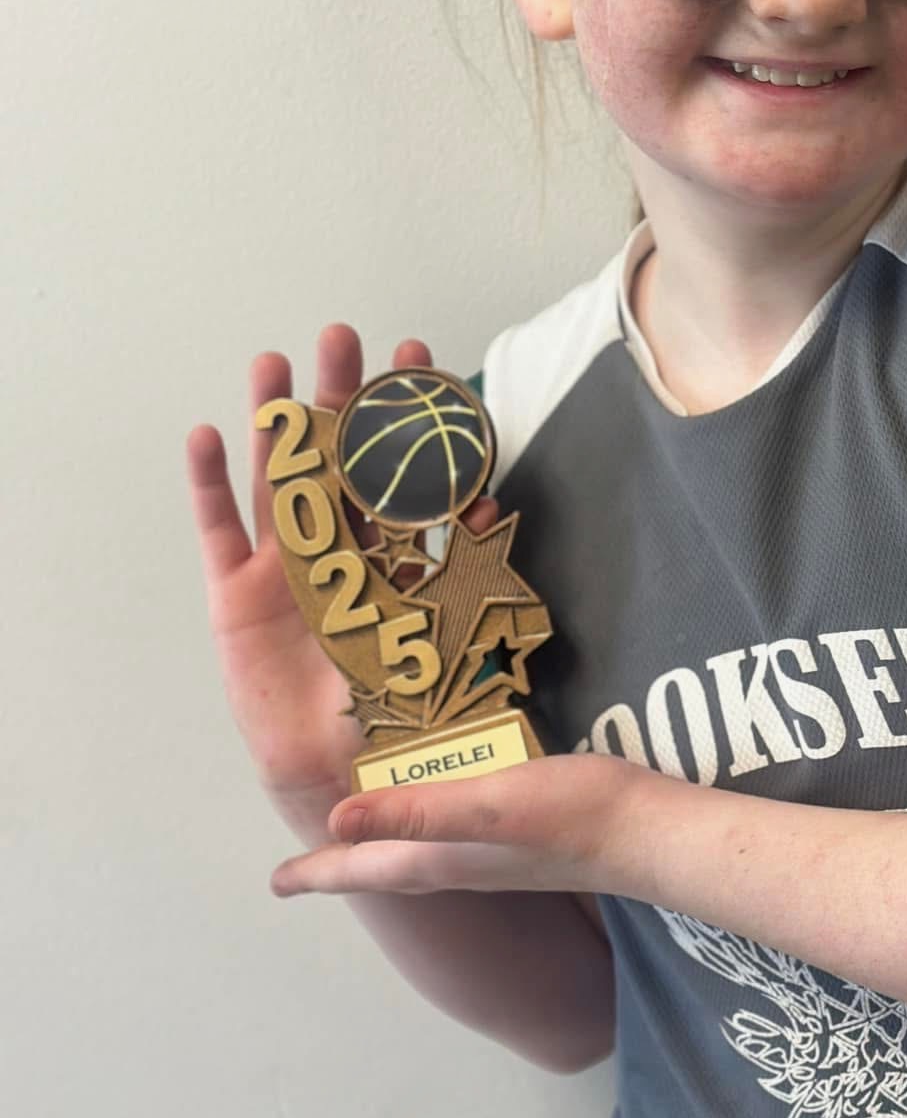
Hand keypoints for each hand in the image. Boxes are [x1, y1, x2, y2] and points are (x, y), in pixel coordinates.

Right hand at [185, 323, 503, 845]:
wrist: (347, 780)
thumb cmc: (403, 720)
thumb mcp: (452, 646)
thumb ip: (467, 580)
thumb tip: (488, 510)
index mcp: (391, 558)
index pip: (399, 472)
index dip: (405, 419)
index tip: (419, 358)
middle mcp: (337, 554)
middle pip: (336, 462)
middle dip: (339, 399)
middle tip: (345, 337)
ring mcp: (283, 571)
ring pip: (277, 482)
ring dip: (273, 423)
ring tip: (274, 362)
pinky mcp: (235, 599)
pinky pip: (219, 532)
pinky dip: (209, 485)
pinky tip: (208, 433)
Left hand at [267, 751, 643, 898]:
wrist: (646, 834)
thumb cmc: (569, 815)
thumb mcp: (486, 804)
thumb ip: (416, 812)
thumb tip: (335, 819)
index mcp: (438, 858)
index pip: (361, 869)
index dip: (316, 871)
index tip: (275, 883)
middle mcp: (457, 865)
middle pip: (383, 870)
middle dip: (342, 866)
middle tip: (308, 864)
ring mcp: (492, 859)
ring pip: (416, 858)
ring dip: (382, 849)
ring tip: (360, 835)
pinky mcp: (523, 841)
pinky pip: (451, 840)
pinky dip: (425, 829)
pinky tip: (441, 809)